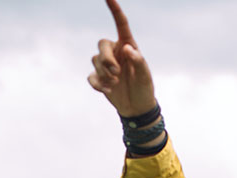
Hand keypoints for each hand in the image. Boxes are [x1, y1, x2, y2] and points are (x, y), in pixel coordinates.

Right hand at [88, 0, 156, 115]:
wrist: (137, 107)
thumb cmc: (144, 88)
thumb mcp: (146, 75)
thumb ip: (138, 61)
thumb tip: (127, 49)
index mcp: (128, 45)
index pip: (120, 24)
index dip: (114, 9)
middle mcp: (115, 52)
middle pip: (102, 44)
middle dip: (107, 59)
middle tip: (116, 72)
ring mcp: (105, 65)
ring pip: (95, 60)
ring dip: (104, 73)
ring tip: (115, 83)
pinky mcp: (98, 78)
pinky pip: (91, 76)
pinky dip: (97, 83)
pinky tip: (107, 90)